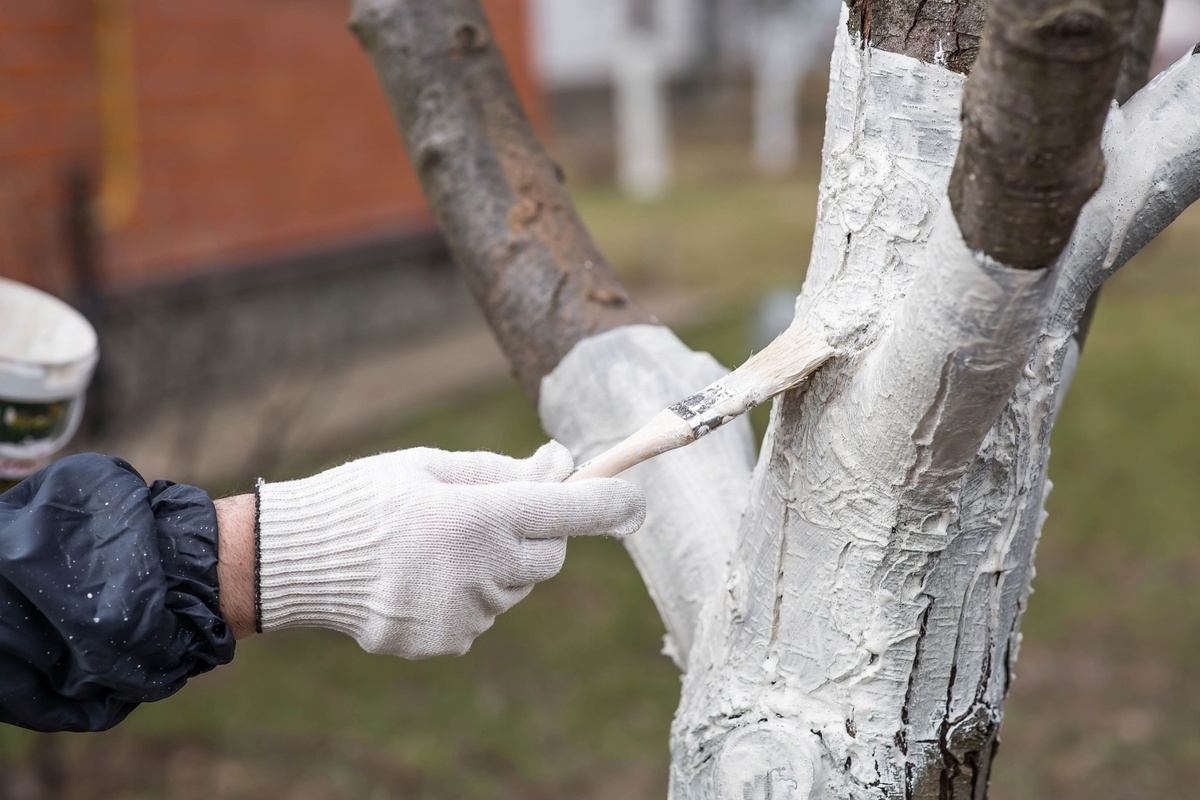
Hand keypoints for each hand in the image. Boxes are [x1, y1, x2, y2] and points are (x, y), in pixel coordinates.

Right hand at [254, 441, 645, 657]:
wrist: (292, 560)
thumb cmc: (364, 497)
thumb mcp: (432, 465)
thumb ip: (504, 470)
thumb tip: (561, 463)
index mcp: (480, 515)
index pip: (572, 511)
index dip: (612, 503)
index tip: (636, 500)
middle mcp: (480, 569)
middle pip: (551, 557)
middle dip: (540, 533)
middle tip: (497, 514)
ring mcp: (464, 612)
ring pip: (516, 587)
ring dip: (499, 564)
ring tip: (438, 546)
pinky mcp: (445, 641)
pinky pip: (483, 614)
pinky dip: (470, 595)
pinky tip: (422, 578)